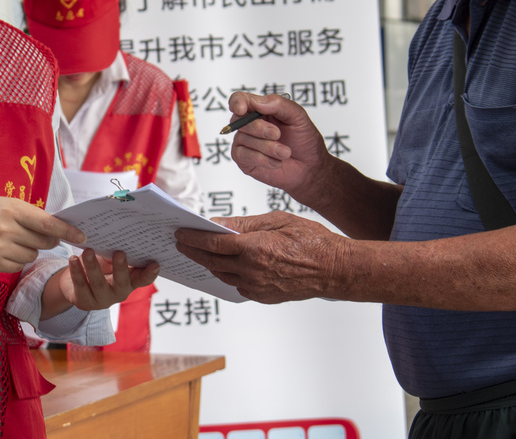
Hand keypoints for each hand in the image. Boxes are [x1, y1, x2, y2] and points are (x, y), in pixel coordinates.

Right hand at [0, 197, 86, 272]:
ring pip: (32, 256)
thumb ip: (33, 216)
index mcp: (12, 210)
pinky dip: (18, 259)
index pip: (47, 224)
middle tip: (41, 236)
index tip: (82, 236)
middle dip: (48, 241)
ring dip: (31, 250)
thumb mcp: (10, 204)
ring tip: (16, 239)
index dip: (67, 232)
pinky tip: (6, 249)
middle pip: (43, 243)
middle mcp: (5, 230)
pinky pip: (19, 266)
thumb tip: (60, 230)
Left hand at [55, 249, 159, 311]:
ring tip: (88, 251)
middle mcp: (118, 293)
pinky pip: (81, 286)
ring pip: (98, 283)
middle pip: (122, 282)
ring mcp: (101, 300)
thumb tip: (123, 232)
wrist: (73, 284)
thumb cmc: (98, 268)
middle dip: (120, 268)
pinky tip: (73, 260)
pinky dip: (76, 272)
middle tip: (119, 252)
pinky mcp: (84, 302)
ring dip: (93, 266)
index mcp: (129, 282)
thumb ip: (118, 252)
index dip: (149, 274)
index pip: (142, 280)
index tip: (155, 264)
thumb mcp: (110, 261)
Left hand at [174, 211, 344, 303]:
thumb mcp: (277, 220)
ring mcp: (257, 287)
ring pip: (222, 275)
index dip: (193, 238)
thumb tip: (219, 224)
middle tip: (181, 243)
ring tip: (198, 254)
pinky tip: (223, 266)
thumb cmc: (312, 240)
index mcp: (255, 248)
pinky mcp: (264, 296)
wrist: (335, 269)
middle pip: (212, 261)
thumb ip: (245, 224)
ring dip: (208, 264)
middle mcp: (253, 270)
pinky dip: (227, 275)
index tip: (180, 233)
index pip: (213, 243)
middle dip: (193, 252)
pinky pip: (237, 286)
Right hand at [228, 92, 333, 200]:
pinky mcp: (243, 159)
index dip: (237, 102)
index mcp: (260, 109)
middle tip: (278, 134)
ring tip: (284, 152)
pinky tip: (276, 161)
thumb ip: (279, 104)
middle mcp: (250, 124)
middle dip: (260, 128)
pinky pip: (244, 155)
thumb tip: (257, 102)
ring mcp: (244, 142)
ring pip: (244, 139)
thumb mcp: (298, 117)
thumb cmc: (304, 141)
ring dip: (268, 147)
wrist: (309, 167)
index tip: (242, 109)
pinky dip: (263, 159)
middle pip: (239, 120)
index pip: (240, 100)